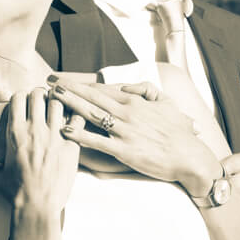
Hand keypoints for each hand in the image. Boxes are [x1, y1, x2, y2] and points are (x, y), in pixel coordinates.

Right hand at [3, 88, 82, 214]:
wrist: (37, 206)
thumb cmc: (16, 192)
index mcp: (15, 132)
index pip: (18, 98)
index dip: (22, 97)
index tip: (26, 103)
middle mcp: (34, 130)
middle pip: (38, 95)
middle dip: (40, 95)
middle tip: (43, 102)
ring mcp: (54, 136)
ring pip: (58, 103)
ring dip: (57, 104)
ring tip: (58, 110)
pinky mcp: (71, 145)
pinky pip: (77, 119)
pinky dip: (76, 116)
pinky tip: (74, 121)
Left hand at [50, 79, 220, 197]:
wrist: (190, 157)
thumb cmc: (180, 132)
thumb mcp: (167, 103)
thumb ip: (147, 90)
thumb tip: (126, 86)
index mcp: (135, 101)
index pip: (102, 90)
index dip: (82, 85)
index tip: (65, 82)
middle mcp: (127, 112)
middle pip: (92, 98)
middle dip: (69, 90)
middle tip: (49, 85)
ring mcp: (124, 131)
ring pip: (91, 114)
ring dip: (70, 105)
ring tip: (53, 99)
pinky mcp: (124, 150)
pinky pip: (97, 141)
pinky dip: (80, 135)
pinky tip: (65, 131)